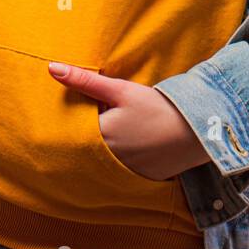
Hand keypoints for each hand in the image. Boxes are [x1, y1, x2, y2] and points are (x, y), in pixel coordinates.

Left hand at [47, 62, 210, 179]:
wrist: (196, 132)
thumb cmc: (156, 107)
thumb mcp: (120, 90)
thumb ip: (85, 81)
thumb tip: (52, 68)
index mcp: (99, 136)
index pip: (74, 128)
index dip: (78, 116)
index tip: (90, 107)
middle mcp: (107, 159)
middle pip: (88, 145)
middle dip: (90, 133)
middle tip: (110, 119)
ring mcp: (123, 173)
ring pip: (103, 158)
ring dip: (104, 148)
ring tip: (123, 132)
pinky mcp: (138, 179)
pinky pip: (120, 170)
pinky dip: (121, 159)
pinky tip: (134, 146)